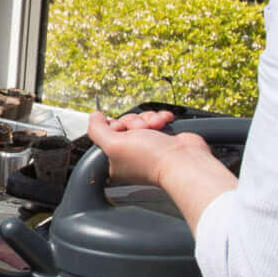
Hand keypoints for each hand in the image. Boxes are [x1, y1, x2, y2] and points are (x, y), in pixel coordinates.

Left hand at [87, 110, 212, 190]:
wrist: (183, 160)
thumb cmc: (150, 159)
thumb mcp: (113, 145)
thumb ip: (97, 130)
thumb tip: (94, 116)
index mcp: (115, 160)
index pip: (107, 132)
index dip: (114, 126)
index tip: (121, 130)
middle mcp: (131, 153)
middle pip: (125, 123)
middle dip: (134, 121)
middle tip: (141, 130)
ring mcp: (147, 145)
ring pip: (141, 119)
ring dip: (149, 118)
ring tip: (156, 127)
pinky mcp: (162, 138)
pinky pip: (156, 119)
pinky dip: (161, 118)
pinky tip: (164, 122)